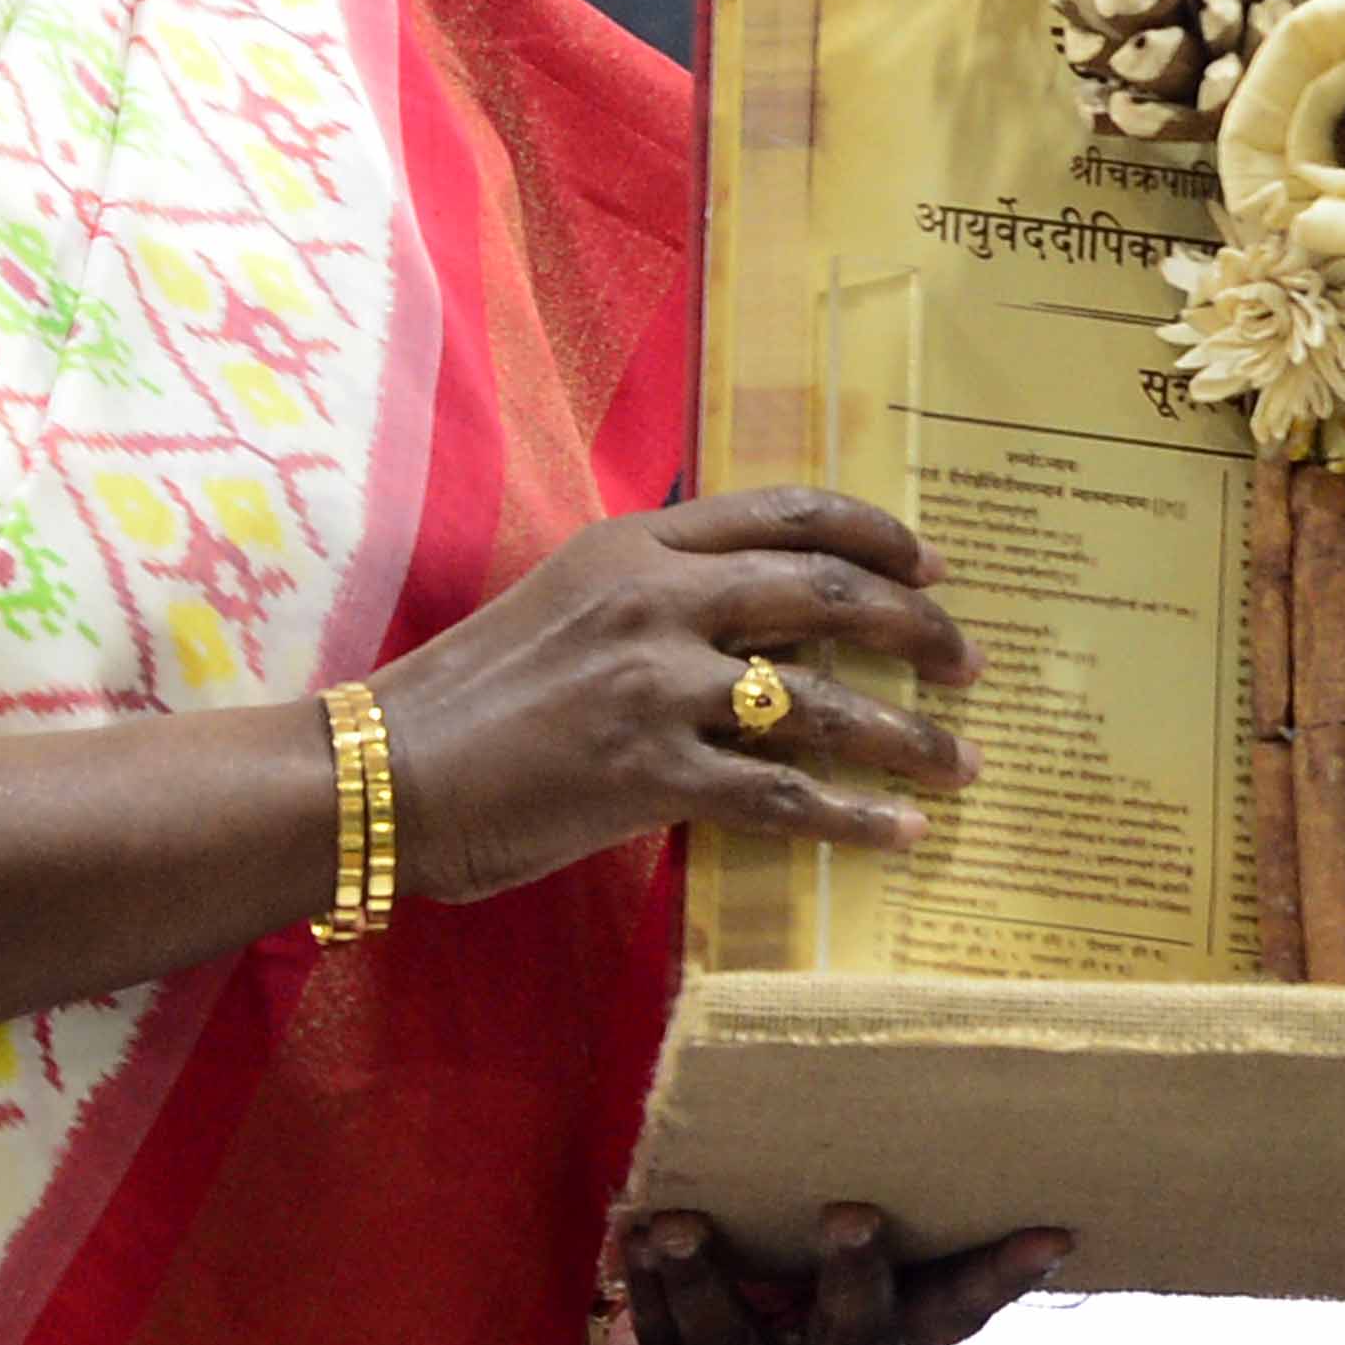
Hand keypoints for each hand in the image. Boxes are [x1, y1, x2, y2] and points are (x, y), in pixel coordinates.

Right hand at [378, 487, 979, 900]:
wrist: (377, 772)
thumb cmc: (469, 696)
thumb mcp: (565, 601)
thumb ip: (657, 594)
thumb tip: (764, 620)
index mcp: (635, 543)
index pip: (787, 512)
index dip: (876, 536)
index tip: (933, 565)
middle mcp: (655, 598)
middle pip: (827, 593)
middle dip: (917, 628)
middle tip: (967, 663)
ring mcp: (654, 685)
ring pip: (822, 701)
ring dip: (908, 734)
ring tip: (961, 761)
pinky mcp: (648, 774)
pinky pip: (782, 795)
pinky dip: (855, 817)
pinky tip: (900, 832)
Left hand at [588, 1201, 1071, 1344]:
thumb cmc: (799, 1305)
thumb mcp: (855, 1280)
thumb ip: (891, 1225)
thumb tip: (940, 1094)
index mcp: (896, 1344)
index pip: (957, 1309)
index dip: (1001, 1278)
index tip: (1052, 1234)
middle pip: (854, 1339)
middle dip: (854, 1279)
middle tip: (851, 1214)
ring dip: (706, 1282)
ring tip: (679, 1225)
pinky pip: (662, 1344)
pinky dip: (646, 1288)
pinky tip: (631, 1235)